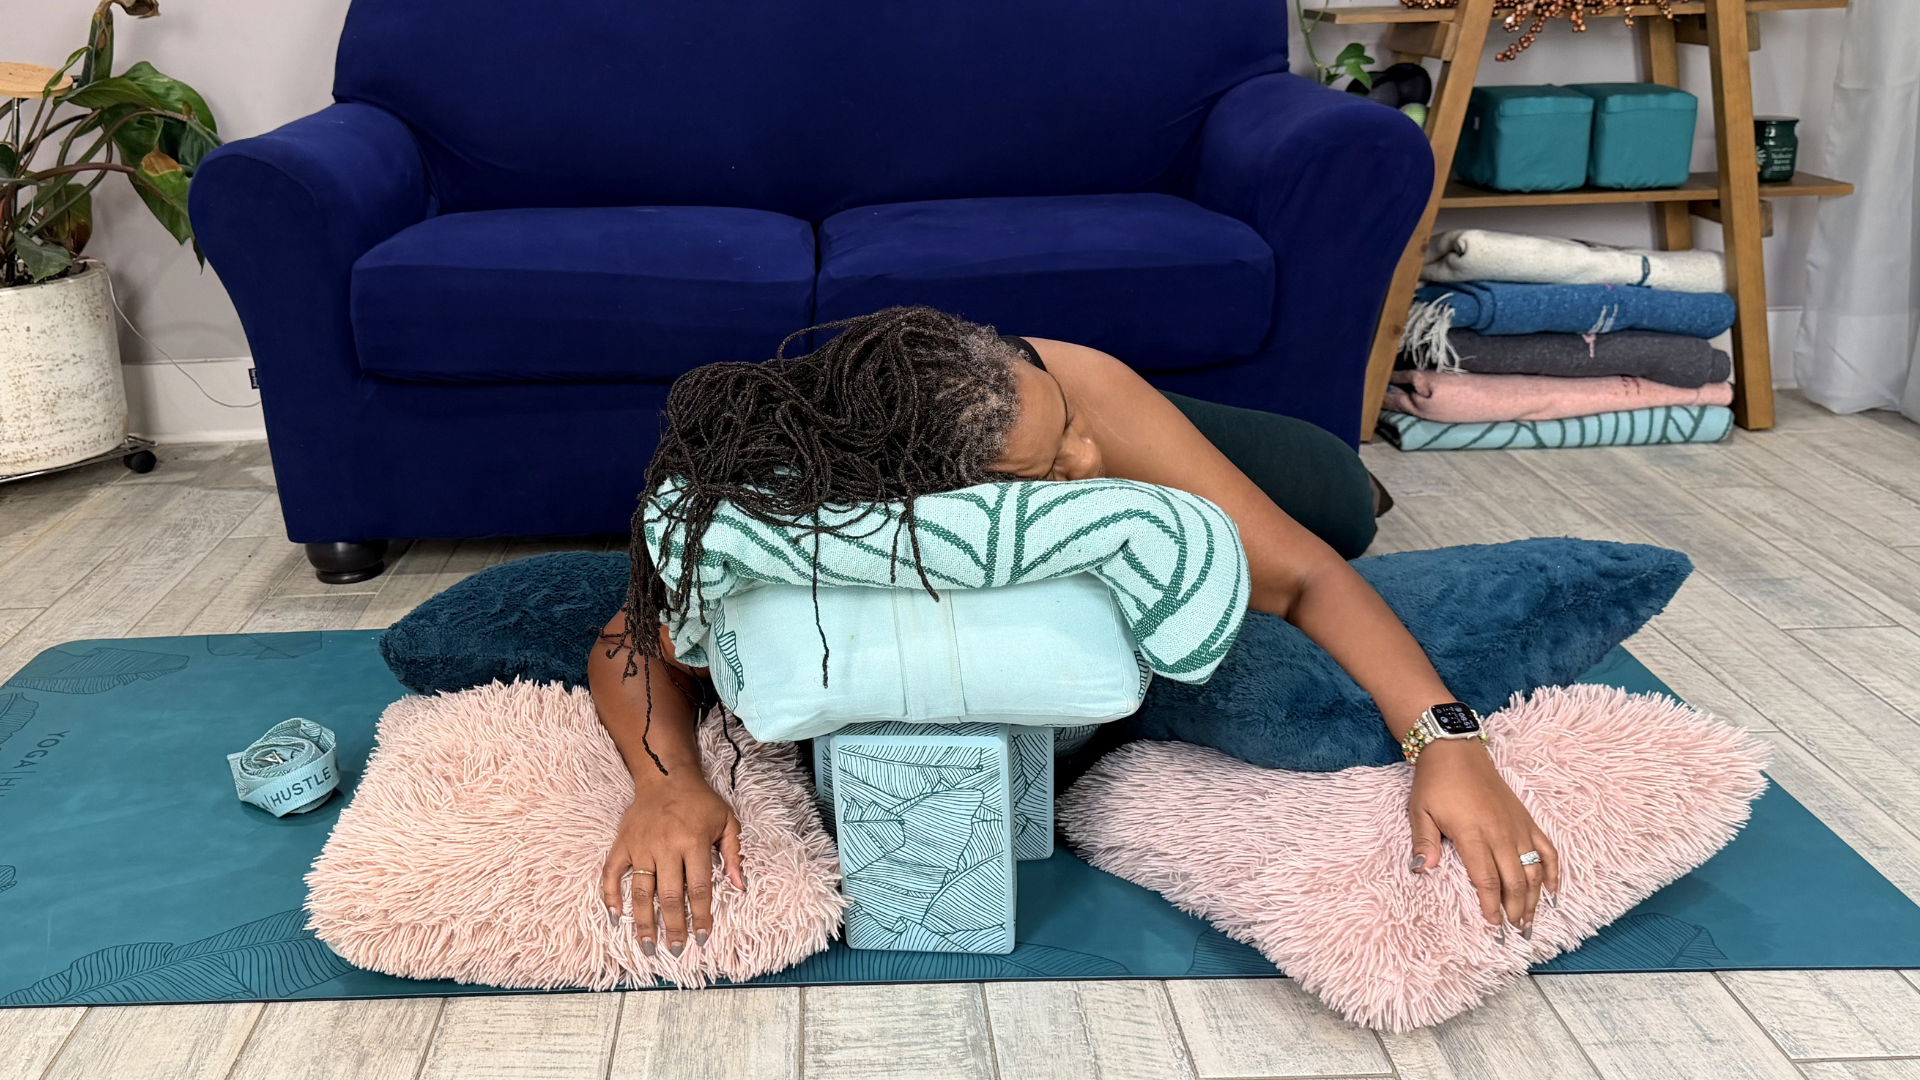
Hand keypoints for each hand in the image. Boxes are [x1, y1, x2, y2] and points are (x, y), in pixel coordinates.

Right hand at [600, 772, 743, 956]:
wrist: (666, 776)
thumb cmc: (700, 802)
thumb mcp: (727, 821)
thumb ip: (734, 853)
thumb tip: (739, 885)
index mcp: (694, 842)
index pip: (698, 889)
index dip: (701, 916)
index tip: (703, 937)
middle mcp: (666, 847)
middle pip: (669, 896)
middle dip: (674, 927)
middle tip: (676, 949)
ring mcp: (641, 846)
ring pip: (640, 892)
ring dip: (644, 922)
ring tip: (648, 946)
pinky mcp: (623, 844)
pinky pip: (611, 873)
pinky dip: (610, 895)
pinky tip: (615, 917)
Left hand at [1407, 739, 1559, 939]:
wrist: (1456, 752)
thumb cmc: (1434, 783)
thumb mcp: (1419, 812)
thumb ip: (1423, 843)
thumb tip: (1421, 870)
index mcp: (1473, 834)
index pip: (1486, 879)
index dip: (1491, 906)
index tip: (1493, 926)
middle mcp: (1500, 833)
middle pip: (1514, 880)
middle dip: (1516, 909)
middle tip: (1515, 932)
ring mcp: (1517, 826)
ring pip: (1533, 869)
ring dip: (1534, 898)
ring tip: (1530, 921)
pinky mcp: (1526, 819)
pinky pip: (1546, 849)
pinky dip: (1552, 871)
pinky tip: (1552, 891)